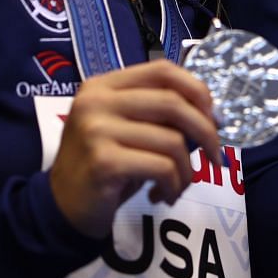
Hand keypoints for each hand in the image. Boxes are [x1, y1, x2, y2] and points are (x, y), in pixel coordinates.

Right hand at [49, 61, 221, 238]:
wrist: (63, 206)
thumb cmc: (105, 166)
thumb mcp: (127, 130)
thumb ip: (158, 115)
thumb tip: (213, 115)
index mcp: (103, 86)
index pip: (162, 70)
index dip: (197, 90)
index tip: (214, 117)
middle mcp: (97, 101)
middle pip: (173, 103)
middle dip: (205, 132)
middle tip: (215, 158)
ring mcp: (97, 130)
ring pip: (172, 141)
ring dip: (186, 171)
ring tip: (177, 186)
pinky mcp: (104, 161)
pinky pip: (162, 167)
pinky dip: (173, 186)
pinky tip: (161, 196)